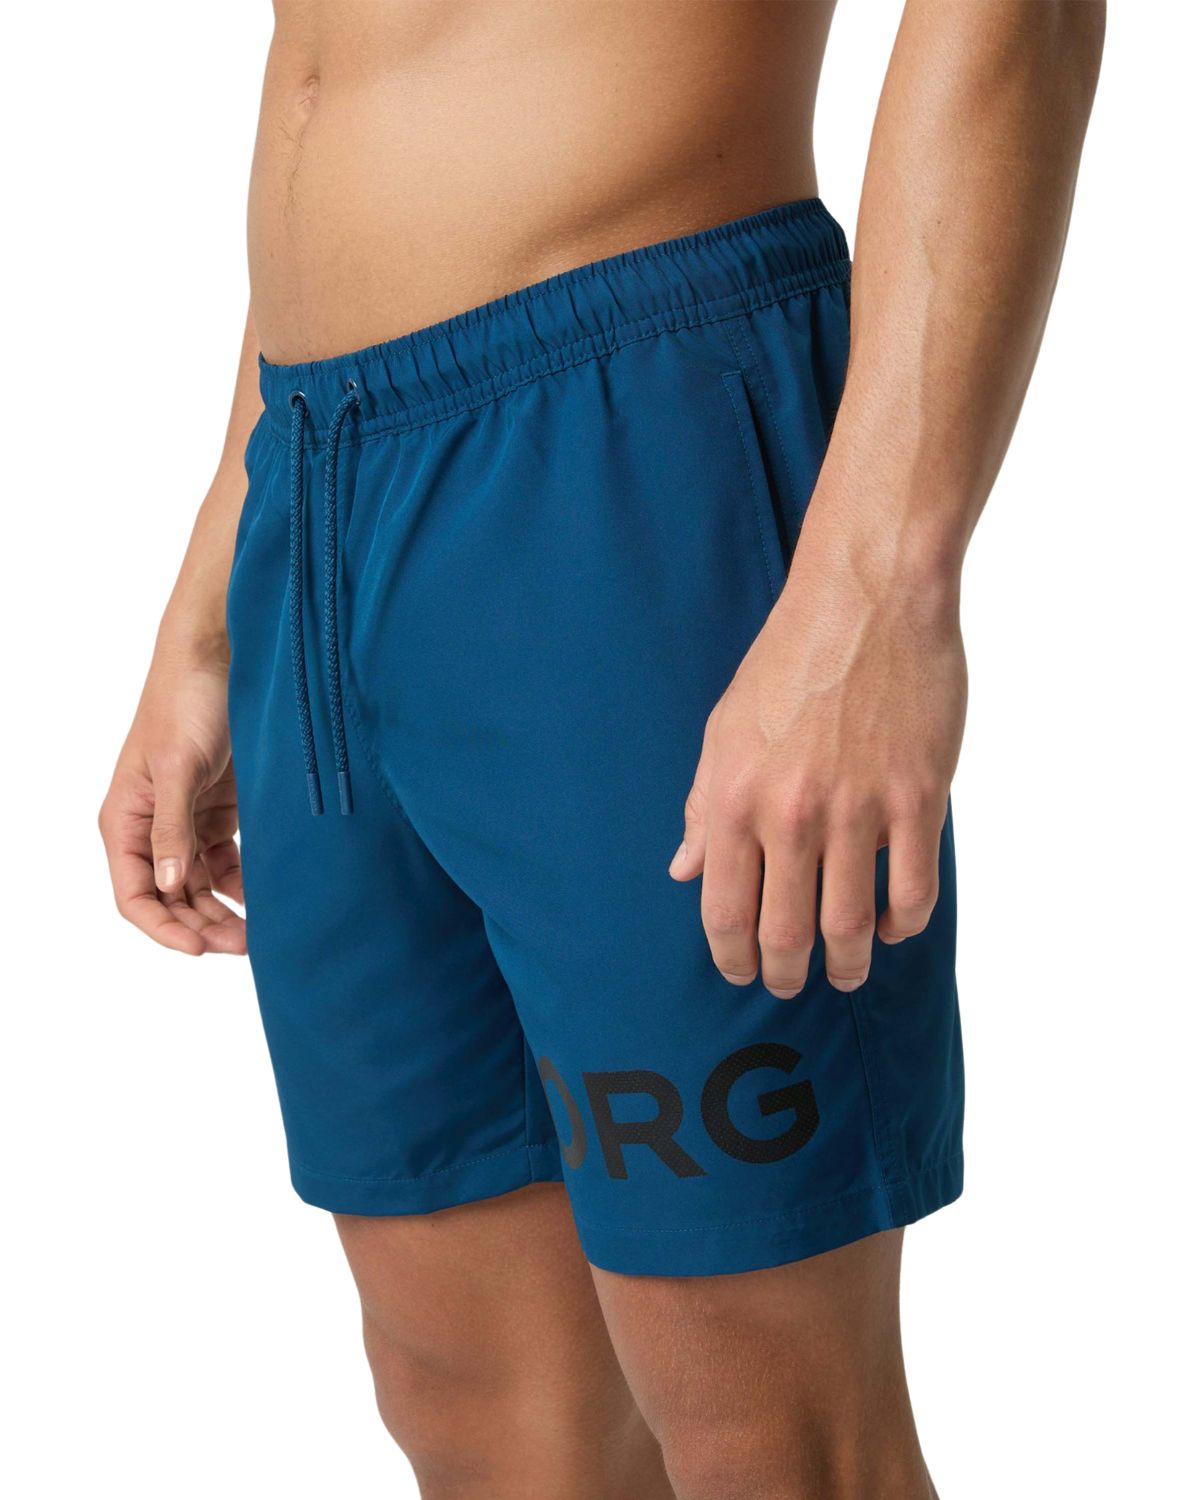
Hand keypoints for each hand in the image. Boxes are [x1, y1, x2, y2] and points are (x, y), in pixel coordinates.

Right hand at [99, 647, 245, 955]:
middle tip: (244, 946)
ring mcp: (187, 820)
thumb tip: (170, 884)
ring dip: (224, 911)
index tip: (199, 949)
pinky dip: (243, 883)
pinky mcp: (221, 810)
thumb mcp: (178, 767)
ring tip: (257, 934)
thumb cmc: (186, 701)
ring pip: (201, 885)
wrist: (222, 656)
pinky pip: (227, 861)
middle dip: (202, 925)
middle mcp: (151, 826)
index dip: (163, 927)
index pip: (135, 894)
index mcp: (124, 819)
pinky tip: (266, 900)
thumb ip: (173, 828)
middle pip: (172, 897)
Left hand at [670, 524, 965, 996]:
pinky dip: (904, 924)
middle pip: (786, 932)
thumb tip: (684, 870)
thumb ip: (704, 807)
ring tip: (847, 972)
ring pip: (852, 925)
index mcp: (735, 798)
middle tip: (791, 982)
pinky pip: (914, 891)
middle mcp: (792, 813)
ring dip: (849, 964)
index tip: (740, 971)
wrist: (867, 599)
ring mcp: (858, 810)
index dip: (730, 956)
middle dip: (786, 973)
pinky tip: (894, 927)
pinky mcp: (917, 797)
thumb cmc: (790, 661)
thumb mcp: (724, 730)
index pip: (724, 910)